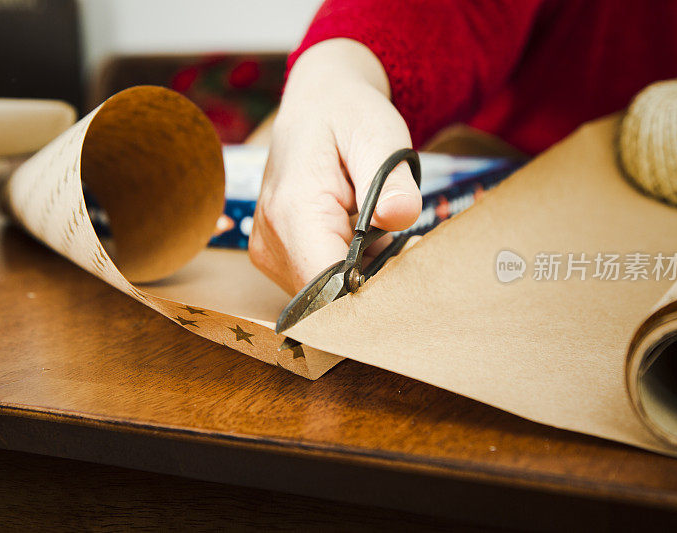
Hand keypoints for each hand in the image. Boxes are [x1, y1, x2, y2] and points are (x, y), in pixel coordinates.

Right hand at [250, 39, 420, 294]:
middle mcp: (270, 239)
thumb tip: (401, 215)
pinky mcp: (274, 256)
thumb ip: (390, 178)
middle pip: (328, 297)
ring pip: (323, 295)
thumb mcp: (378, 134)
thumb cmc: (348, 116)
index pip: (327, 285)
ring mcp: (268, 251)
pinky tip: (364, 241)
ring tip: (382, 235)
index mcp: (293, 210)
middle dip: (372, 284)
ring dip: (361, 277)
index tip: (409, 268)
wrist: (315, 105)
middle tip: (406, 244)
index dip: (372, 291)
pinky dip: (347, 271)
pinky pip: (315, 283)